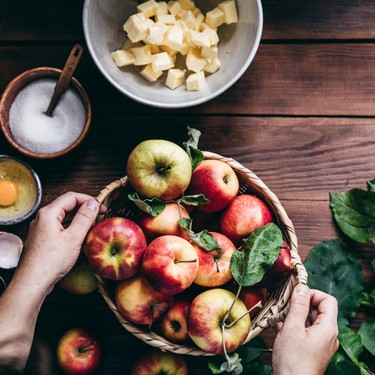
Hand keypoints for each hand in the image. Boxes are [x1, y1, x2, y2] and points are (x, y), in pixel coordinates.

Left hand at [0, 192, 105, 372]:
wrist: (32, 282)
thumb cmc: (51, 261)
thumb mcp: (73, 238)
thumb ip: (85, 218)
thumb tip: (93, 204)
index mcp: (49, 213)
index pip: (71, 197)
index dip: (89, 200)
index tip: (102, 207)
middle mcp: (43, 218)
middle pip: (67, 206)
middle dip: (85, 209)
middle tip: (100, 216)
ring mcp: (42, 229)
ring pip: (64, 218)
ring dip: (79, 220)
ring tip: (93, 227)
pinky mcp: (43, 240)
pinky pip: (60, 228)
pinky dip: (72, 229)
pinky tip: (81, 238)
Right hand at [272, 283, 338, 374]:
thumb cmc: (293, 360)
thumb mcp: (292, 328)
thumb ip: (298, 306)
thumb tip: (302, 287)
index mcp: (327, 328)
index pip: (328, 300)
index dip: (313, 294)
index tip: (297, 295)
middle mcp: (328, 336)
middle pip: (319, 310)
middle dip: (301, 305)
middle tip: (285, 306)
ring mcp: (322, 344)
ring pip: (311, 321)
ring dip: (295, 316)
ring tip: (280, 319)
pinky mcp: (314, 351)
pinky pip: (307, 332)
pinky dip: (295, 328)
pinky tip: (281, 330)